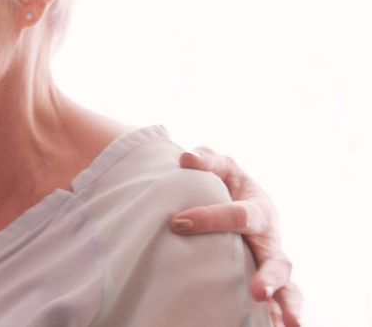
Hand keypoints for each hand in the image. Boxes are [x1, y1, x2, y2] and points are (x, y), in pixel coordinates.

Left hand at [169, 146, 301, 326]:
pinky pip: (278, 301)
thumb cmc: (227, 183)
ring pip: (287, 285)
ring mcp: (270, 261)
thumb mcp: (221, 167)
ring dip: (287, 304)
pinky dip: (279, 316)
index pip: (238, 215)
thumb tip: (186, 158)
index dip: (210, 218)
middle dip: (270, 276)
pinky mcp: (265, 278)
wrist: (238, 199)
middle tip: (259, 292)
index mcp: (258, 210)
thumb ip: (207, 160)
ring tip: (289, 324)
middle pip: (277, 259)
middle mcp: (269, 240)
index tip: (178, 223)